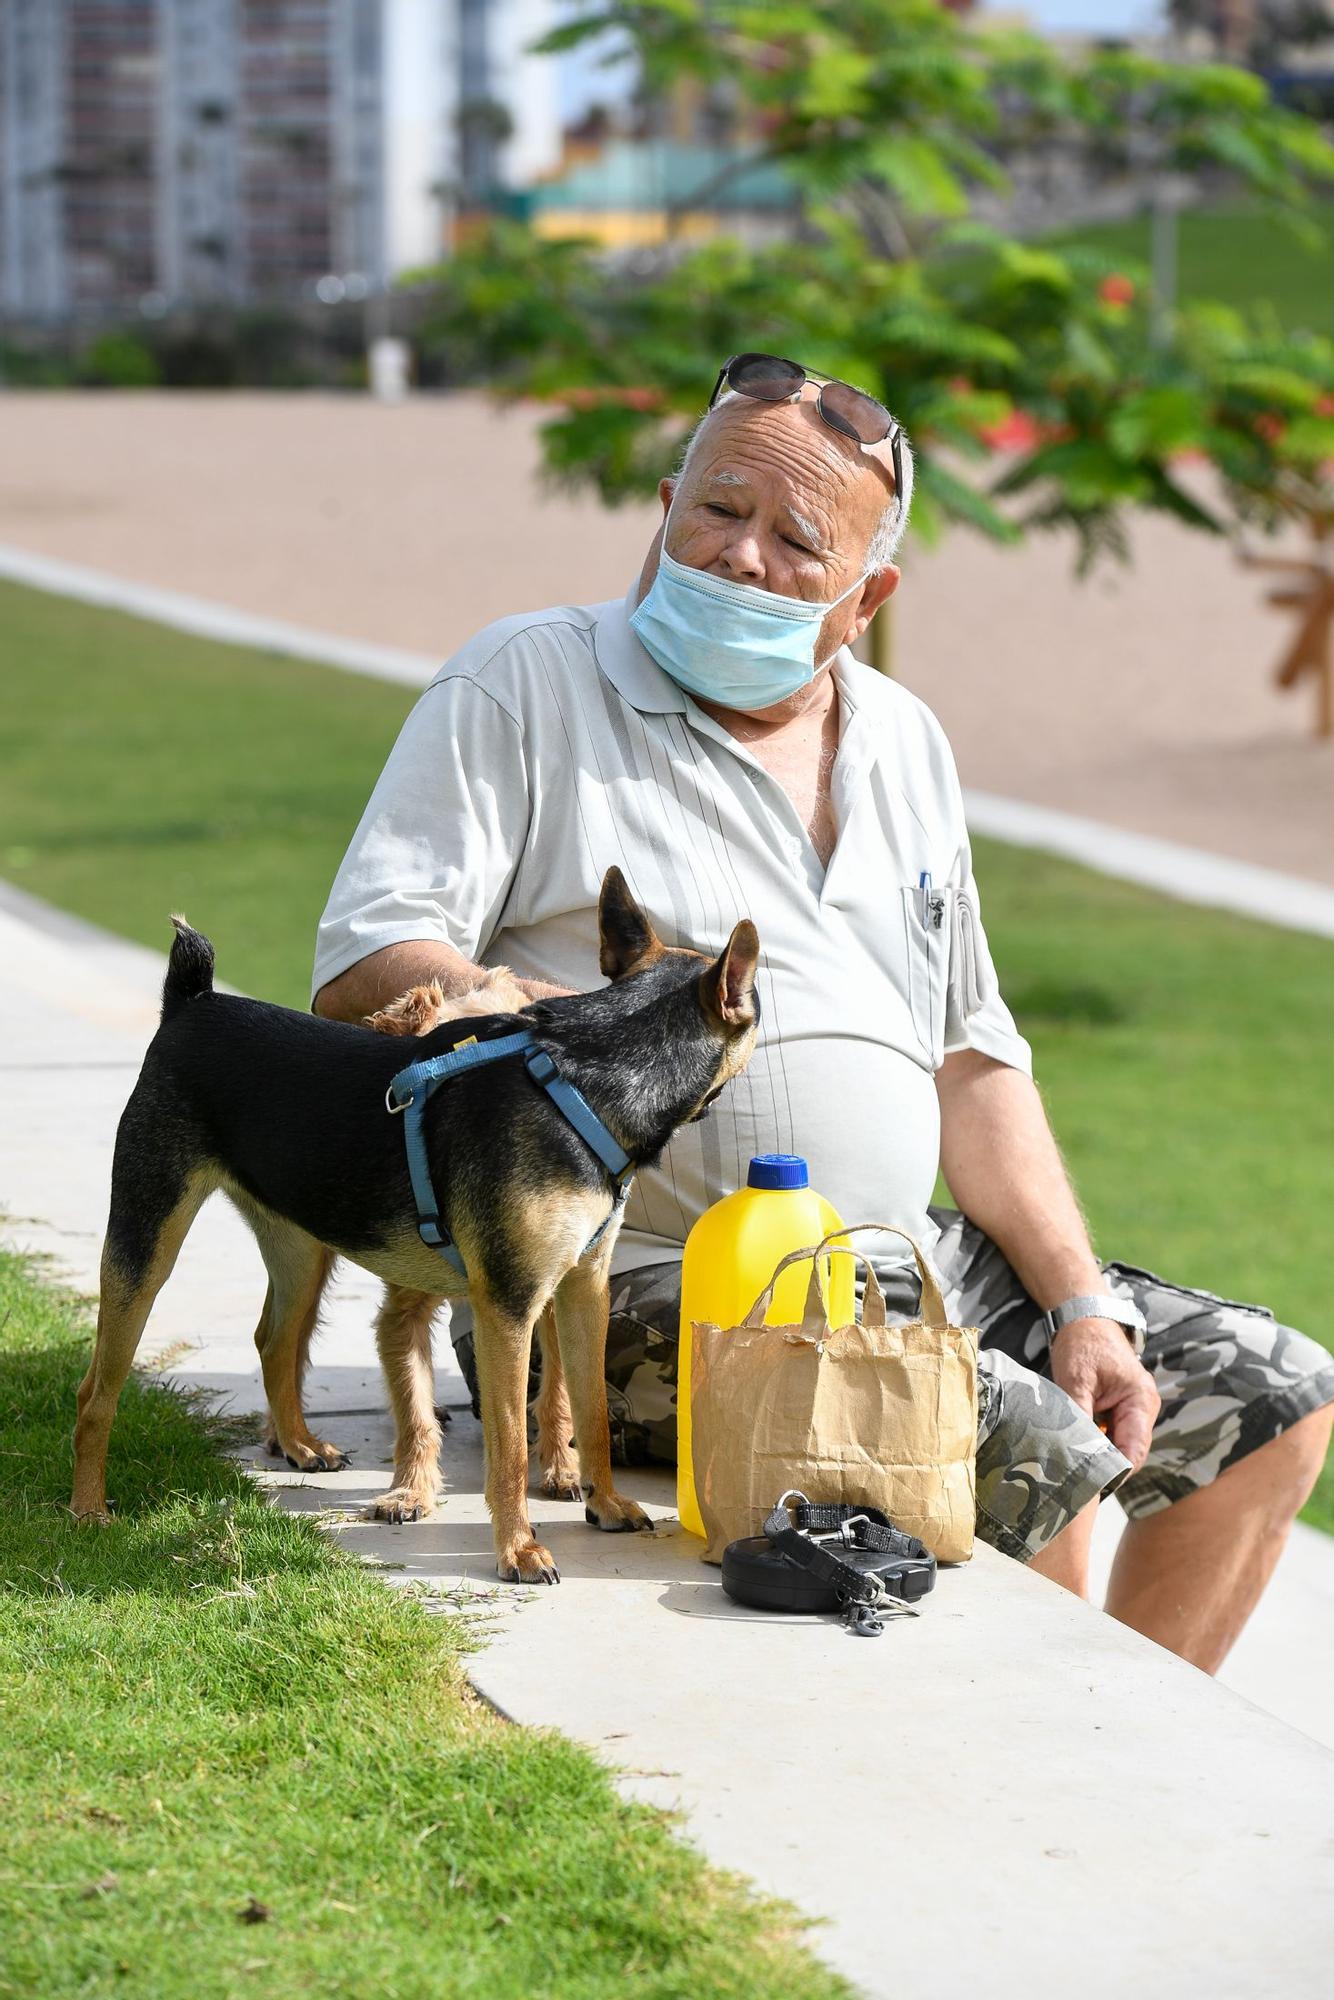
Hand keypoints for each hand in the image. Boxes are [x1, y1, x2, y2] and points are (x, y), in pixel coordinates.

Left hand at [1049, 1318, 1160, 1471]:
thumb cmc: (1083, 1344)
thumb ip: (1079, 1417)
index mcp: (1141, 1401)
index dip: (1116, 1473)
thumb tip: (1074, 1454)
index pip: (1134, 1451)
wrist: (1084, 1318)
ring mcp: (1133, 1410)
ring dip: (1098, 1456)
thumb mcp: (1077, 1380)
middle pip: (1128, 1452)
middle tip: (1076, 1486)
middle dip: (1105, 1468)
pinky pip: (1110, 1434)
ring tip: (1072, 1471)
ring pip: (1118, 1445)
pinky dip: (1094, 1442)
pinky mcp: (1119, 1409)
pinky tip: (1074, 1450)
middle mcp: (1143, 1409)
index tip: (1091, 1488)